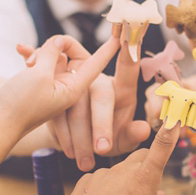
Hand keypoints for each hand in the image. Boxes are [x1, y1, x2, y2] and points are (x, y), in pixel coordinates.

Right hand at [0, 34, 118, 139]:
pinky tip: (20, 49)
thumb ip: (51, 55)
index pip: (96, 63)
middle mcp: (68, 85)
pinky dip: (31, 56)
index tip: (122, 32)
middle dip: (53, 49)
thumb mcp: (38, 75)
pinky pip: (40, 63)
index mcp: (75, 87)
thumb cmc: (19, 105)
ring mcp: (53, 84)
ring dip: (38, 54)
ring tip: (25, 65)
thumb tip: (58, 41)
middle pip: (70, 54)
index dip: (108, 47)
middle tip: (34, 60)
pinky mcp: (38, 84)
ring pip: (53, 57)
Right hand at [20, 28, 150, 170]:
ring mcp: (73, 82)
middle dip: (101, 125)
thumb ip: (132, 136)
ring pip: (75, 104)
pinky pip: (53, 103)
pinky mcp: (53, 90)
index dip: (130, 49)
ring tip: (82, 162)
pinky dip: (57, 124)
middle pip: (100, 94)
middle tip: (102, 150)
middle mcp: (97, 80)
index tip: (133, 33)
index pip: (128, 67)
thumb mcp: (121, 141)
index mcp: (121, 88)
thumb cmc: (106, 139)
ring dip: (77, 136)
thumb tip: (143, 130)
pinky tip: (57, 128)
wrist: (76, 145)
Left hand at [54, 124, 180, 194]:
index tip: (174, 119)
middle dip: (146, 166)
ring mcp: (102, 174)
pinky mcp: (85, 180)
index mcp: (143, 182)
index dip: (170, 133)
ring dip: (123, 182)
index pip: (160, 150)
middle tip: (144, 190)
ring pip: (119, 170)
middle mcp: (123, 171)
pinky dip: (103, 189)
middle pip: (140, 157)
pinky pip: (100, 179)